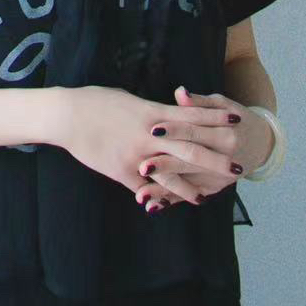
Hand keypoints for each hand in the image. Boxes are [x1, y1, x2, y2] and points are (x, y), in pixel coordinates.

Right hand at [56, 83, 245, 204]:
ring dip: (192, 187)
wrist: (67, 116)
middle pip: (191, 148)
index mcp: (153, 113)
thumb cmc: (96, 101)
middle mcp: (150, 136)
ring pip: (172, 175)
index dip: (216, 118)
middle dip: (217, 159)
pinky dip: (159, 197)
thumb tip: (168, 111)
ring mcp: (137, 156)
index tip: (237, 120)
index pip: (193, 115)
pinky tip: (168, 206)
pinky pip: (146, 188)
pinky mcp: (122, 172)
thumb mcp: (129, 100)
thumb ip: (152, 110)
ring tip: (209, 196)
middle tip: (238, 167)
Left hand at [134, 85, 273, 211]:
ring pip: (188, 185)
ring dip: (165, 191)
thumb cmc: (235, 118)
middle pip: (190, 161)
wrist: (260, 143)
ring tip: (141, 195)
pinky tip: (153, 206)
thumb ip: (199, 103)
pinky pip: (190, 196)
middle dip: (166, 166)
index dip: (175, 130)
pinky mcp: (214, 187)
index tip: (153, 129)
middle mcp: (223, 158)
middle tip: (142, 167)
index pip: (195, 131)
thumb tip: (180, 92)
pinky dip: (172, 201)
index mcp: (225, 133)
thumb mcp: (222, 105)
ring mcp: (219, 177)